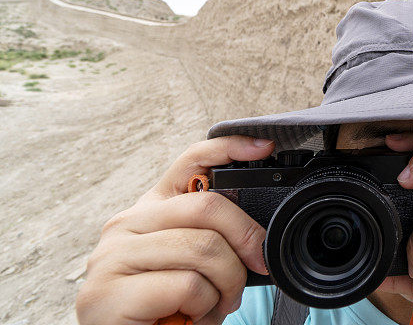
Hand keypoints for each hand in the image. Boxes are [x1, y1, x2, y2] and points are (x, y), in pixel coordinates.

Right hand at [75, 136, 273, 324]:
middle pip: (206, 206)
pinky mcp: (107, 294)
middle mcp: (125, 225)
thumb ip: (212, 236)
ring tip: (215, 303)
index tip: (263, 146)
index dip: (228, 148)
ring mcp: (111, 258)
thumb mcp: (196, 266)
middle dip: (246, 239)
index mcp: (150, 211)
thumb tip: (260, 234)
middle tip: (257, 267)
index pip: (189, 161)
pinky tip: (187, 317)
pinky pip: (186, 285)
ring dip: (226, 284)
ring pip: (203, 248)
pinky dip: (202, 307)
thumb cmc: (169, 312)